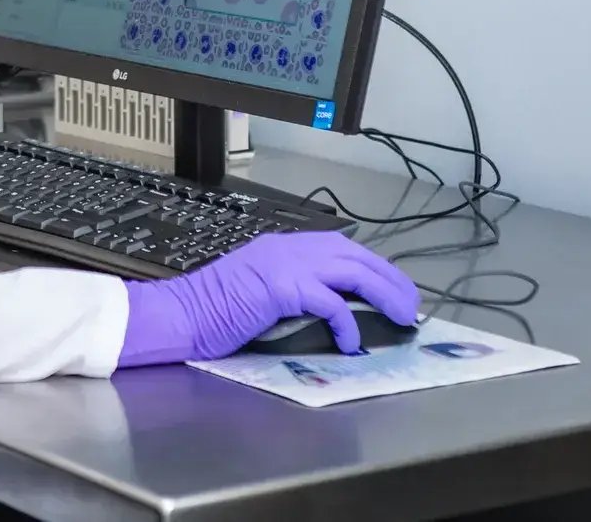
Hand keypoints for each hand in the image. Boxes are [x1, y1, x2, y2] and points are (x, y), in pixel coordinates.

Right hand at [116, 231, 419, 365]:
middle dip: (389, 277)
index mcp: (281, 248)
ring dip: (382, 292)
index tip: (393, 288)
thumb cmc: (212, 312)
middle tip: (410, 303)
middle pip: (354, 254)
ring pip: (351, 269)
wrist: (180, 313)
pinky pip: (329, 301)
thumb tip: (332, 311)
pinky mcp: (280, 287)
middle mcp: (286, 248)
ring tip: (400, 316)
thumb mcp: (260, 294)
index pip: (339, 248)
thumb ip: (292, 292)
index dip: (372, 267)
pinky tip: (351, 342)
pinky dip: (347, 322)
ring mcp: (283, 264)